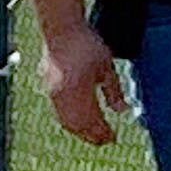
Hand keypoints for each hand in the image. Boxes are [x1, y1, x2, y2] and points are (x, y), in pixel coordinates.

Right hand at [41, 28, 129, 146]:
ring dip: (81, 131)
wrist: (60, 29)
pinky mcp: (48, 89)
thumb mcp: (106, 66)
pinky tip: (79, 121)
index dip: (102, 132)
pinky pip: (60, 113)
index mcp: (80, 90)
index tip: (112, 138)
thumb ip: (114, 90)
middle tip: (105, 141)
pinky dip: (71, 122)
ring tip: (93, 135)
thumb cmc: (86, 44)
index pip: (92, 120)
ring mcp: (54, 93)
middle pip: (78, 126)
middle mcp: (65, 95)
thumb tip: (122, 110)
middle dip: (91, 136)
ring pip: (67, 122)